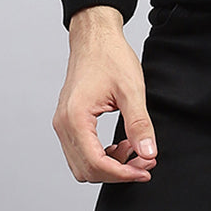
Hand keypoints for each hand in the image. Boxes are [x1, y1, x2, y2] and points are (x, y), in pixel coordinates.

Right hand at [52, 5, 158, 183]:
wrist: (95, 37)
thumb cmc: (110, 56)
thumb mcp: (131, 90)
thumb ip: (139, 124)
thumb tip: (148, 153)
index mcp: (75, 118)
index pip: (96, 163)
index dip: (123, 173)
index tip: (145, 170)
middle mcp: (63, 124)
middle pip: (87, 170)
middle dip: (118, 172)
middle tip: (145, 163)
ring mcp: (63, 123)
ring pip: (82, 164)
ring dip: (110, 166)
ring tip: (136, 152)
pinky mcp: (68, 121)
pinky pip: (81, 151)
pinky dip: (101, 156)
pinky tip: (122, 145)